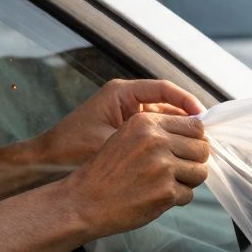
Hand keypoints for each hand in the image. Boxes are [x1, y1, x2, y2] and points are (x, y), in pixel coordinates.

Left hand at [36, 79, 204, 165]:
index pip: (163, 89)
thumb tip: (179, 142)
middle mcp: (125, 99)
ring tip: (196, 148)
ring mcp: (125, 114)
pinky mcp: (124, 129)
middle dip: (186, 119)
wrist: (45, 162)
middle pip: (166, 103)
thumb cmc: (71, 150)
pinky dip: (165, 141)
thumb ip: (142, 140)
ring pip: (161, 118)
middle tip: (206, 137)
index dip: (187, 102)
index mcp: (121, 93)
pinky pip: (152, 131)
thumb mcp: (109, 143)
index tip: (203, 118)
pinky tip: (177, 156)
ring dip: (177, 132)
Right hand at [58, 112, 209, 238]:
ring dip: (188, 181)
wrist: (84, 201)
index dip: (196, 139)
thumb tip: (199, 135)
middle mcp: (156, 140)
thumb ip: (159, 131)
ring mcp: (163, 167)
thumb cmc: (106, 171)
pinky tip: (156, 197)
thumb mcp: (127, 137)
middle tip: (179, 171)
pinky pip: (188, 195)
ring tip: (167, 184)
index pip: (194, 125)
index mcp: (146, 122)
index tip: (189, 149)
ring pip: (200, 172)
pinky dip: (176, 199)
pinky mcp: (165, 192)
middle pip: (202, 148)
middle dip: (194, 161)